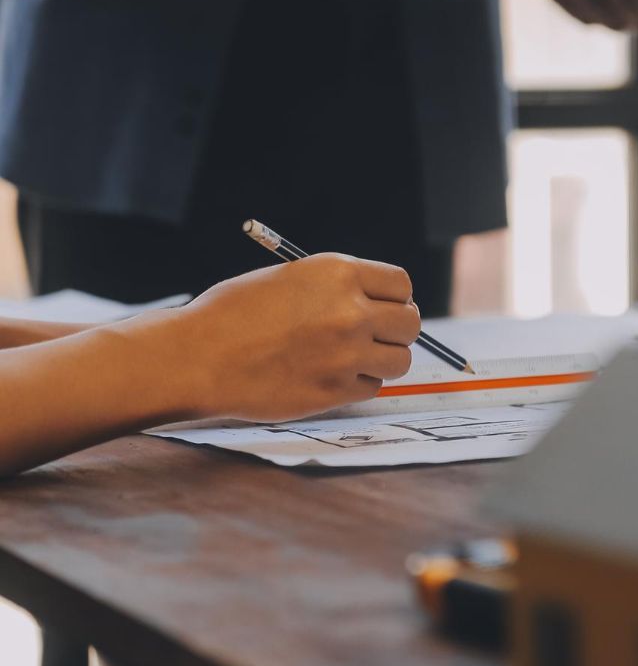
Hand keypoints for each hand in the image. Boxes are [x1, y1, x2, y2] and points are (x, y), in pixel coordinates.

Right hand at [178, 254, 420, 421]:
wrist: (199, 357)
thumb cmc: (234, 313)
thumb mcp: (289, 278)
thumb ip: (335, 288)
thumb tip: (374, 304)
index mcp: (338, 273)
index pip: (401, 285)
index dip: (395, 298)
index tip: (383, 308)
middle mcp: (350, 311)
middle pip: (409, 323)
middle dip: (396, 331)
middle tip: (374, 337)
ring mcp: (347, 354)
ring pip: (399, 361)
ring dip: (382, 361)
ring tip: (350, 360)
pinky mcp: (336, 392)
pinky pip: (372, 388)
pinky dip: (358, 385)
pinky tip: (329, 377)